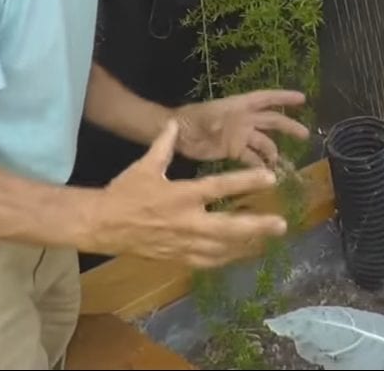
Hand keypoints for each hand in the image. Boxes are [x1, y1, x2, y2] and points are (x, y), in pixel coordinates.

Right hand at [96, 119, 288, 267]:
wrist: (102, 225)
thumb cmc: (124, 193)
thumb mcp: (144, 166)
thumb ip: (163, 145)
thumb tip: (174, 122)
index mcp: (180, 195)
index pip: (219, 187)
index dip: (246, 182)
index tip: (270, 179)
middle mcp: (186, 222)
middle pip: (229, 227)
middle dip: (257, 226)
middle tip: (281, 224)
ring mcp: (183, 244)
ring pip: (223, 248)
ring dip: (248, 244)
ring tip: (269, 239)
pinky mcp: (178, 257)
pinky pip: (209, 261)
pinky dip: (228, 258)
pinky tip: (243, 253)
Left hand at [173, 89, 309, 167]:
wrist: (177, 135)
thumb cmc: (190, 120)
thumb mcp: (203, 118)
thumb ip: (215, 122)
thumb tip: (223, 126)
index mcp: (239, 106)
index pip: (266, 99)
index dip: (283, 97)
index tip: (302, 99)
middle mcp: (244, 120)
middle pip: (271, 122)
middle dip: (288, 127)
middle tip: (305, 135)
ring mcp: (240, 136)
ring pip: (263, 143)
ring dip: (274, 152)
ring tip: (284, 164)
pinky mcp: (233, 151)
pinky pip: (251, 158)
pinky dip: (259, 165)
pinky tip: (267, 174)